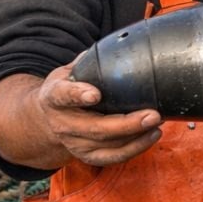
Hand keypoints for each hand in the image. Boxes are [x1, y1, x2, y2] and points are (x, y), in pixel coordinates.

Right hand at [25, 60, 161, 167]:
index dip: (77, 95)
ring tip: (157, 123)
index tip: (94, 94)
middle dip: (126, 124)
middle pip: (95, 128)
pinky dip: (135, 149)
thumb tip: (120, 43)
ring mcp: (74, 143)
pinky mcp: (87, 156)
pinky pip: (112, 158)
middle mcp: (63, 123)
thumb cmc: (66, 89)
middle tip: (152, 115)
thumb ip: (89, 61)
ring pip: (107, 146)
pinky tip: (152, 135)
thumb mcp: (69, 71)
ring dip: (136, 137)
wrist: (45, 118)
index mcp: (55, 97)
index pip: (63, 96)